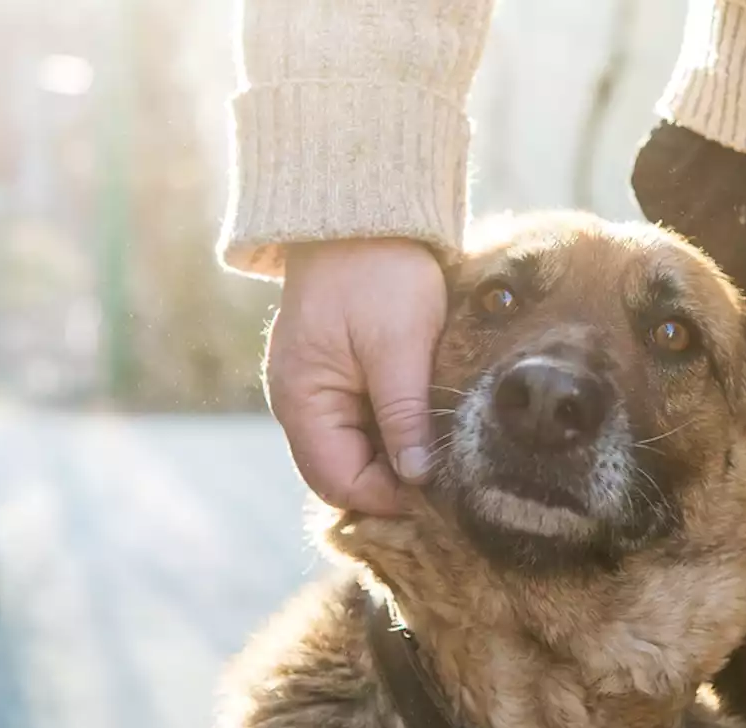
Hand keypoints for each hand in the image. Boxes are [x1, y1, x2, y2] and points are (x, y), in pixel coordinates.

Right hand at [265, 238, 446, 515]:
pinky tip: (425, 425)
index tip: (439, 494)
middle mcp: (297, 404)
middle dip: (391, 484)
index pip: (339, 482)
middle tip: (447, 481)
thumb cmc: (378, 272)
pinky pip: (358, 425)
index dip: (388, 497)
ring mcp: (313, 391)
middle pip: (342, 474)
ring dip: (393, 458)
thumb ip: (404, 414)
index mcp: (301, 400)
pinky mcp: (332, 377)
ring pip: (353, 452)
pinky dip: (390, 433)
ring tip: (441, 453)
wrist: (363, 212)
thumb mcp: (398, 346)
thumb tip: (418, 478)